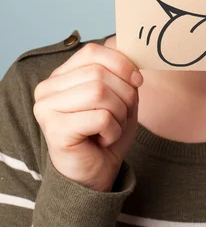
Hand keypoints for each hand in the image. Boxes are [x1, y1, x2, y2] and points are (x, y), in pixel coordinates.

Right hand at [33, 43, 142, 191]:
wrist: (96, 174)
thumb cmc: (106, 132)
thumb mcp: (119, 95)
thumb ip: (120, 73)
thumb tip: (132, 59)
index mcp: (61, 75)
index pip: (93, 52)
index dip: (121, 64)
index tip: (138, 80)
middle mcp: (47, 88)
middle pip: (99, 73)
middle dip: (124, 94)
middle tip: (122, 115)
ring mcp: (47, 108)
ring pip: (100, 92)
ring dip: (119, 113)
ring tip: (112, 127)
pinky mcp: (55, 130)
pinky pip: (100, 117)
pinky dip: (113, 130)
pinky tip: (103, 140)